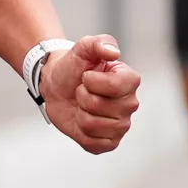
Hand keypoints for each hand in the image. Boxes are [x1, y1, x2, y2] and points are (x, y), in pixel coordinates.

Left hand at [37, 33, 142, 153]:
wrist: (57, 86)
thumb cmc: (73, 67)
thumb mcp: (82, 48)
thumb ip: (98, 43)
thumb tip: (113, 52)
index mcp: (130, 80)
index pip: (114, 86)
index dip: (91, 81)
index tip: (86, 75)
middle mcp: (130, 104)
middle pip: (99, 106)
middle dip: (82, 96)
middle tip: (82, 91)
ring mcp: (121, 126)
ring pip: (92, 125)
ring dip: (79, 113)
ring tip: (82, 105)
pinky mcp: (109, 142)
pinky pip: (92, 143)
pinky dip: (80, 132)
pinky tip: (82, 121)